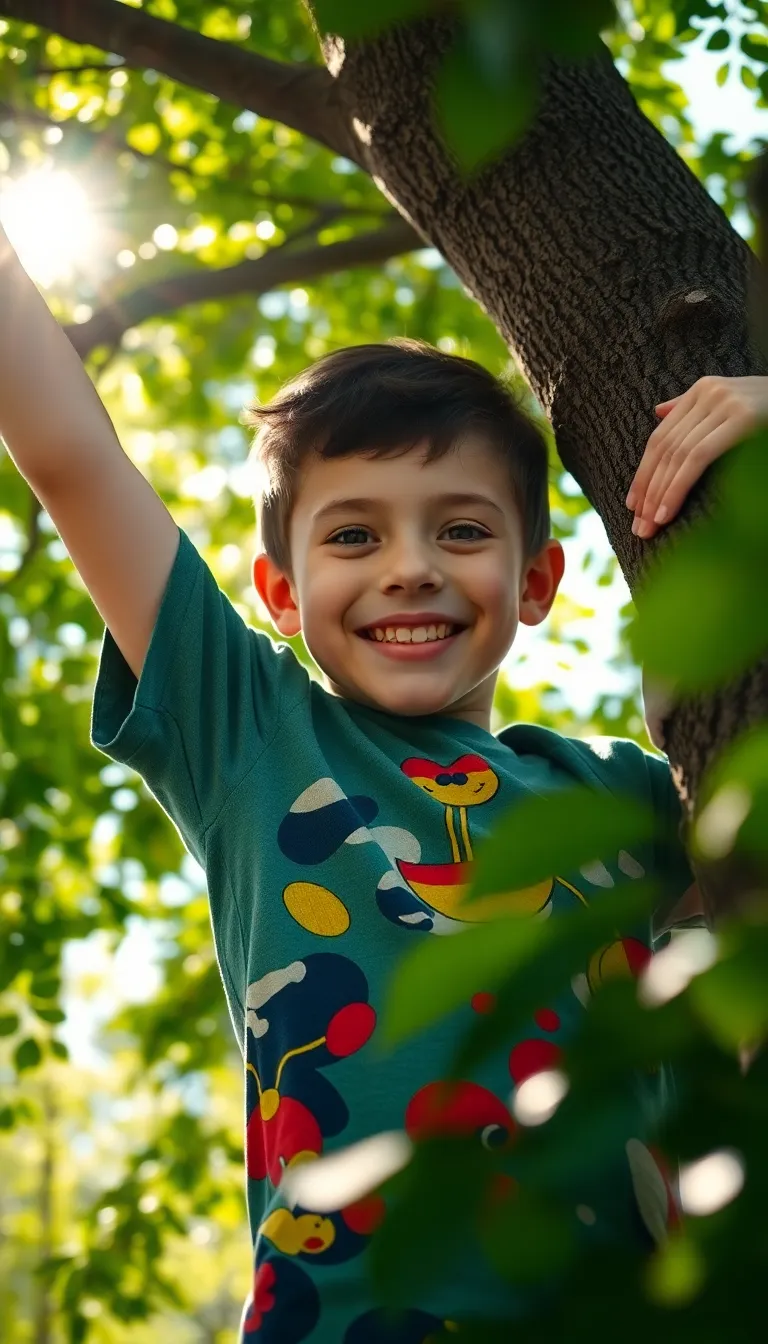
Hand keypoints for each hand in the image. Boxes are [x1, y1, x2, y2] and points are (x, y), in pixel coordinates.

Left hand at [626, 375, 767, 538]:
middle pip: (664, 447)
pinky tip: (666, 512)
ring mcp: (725, 403)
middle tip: (638, 525)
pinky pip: (696, 458)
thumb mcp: (732, 409)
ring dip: (659, 495)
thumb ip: (694, 411)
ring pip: (677, 455)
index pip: (662, 436)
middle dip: (648, 490)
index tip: (633, 505)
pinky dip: (677, 487)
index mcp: (703, 389)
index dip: (644, 473)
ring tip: (649, 526)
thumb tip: (659, 412)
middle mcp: (709, 392)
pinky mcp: (740, 419)